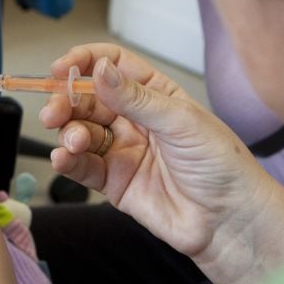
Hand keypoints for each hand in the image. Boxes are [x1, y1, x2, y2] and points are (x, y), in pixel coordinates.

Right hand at [38, 44, 283, 283]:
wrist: (228, 221)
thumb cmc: (220, 166)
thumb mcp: (180, 122)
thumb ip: (135, 98)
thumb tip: (99, 70)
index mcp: (154, 94)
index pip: (112, 66)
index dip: (85, 62)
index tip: (61, 68)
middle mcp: (134, 119)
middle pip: (87, 99)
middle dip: (66, 102)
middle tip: (54, 112)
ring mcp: (121, 150)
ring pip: (80, 131)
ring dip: (67, 133)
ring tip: (72, 143)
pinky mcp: (113, 181)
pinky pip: (82, 166)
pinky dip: (66, 161)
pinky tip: (63, 159)